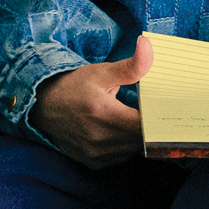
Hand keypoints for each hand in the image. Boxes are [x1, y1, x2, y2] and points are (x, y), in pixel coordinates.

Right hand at [29, 36, 152, 167]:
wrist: (41, 107)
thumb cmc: (73, 87)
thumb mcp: (101, 73)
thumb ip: (130, 66)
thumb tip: (148, 46)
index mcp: (105, 115)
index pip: (147, 125)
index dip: (160, 118)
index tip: (167, 108)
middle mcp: (100, 139)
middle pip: (143, 140)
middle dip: (152, 127)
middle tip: (157, 112)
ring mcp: (96, 154)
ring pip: (134, 150)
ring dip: (139, 138)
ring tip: (139, 120)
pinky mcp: (93, 162)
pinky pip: (121, 157)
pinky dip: (126, 146)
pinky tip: (123, 131)